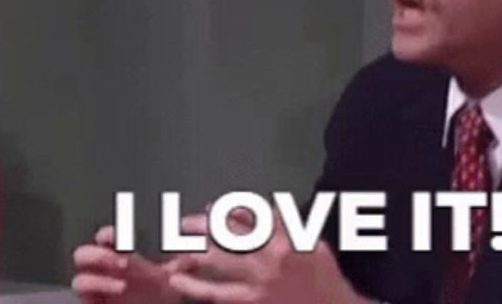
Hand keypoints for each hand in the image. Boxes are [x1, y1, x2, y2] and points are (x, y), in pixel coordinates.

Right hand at [71, 225, 182, 303]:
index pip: (105, 239)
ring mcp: (98, 292)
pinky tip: (117, 289)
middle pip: (83, 255)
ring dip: (97, 278)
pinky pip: (83, 299)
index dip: (108, 234)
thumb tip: (193, 247)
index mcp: (120, 260)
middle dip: (98, 255)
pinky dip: (96, 292)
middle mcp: (105, 274)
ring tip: (121, 282)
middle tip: (120, 259)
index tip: (119, 234)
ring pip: (79, 279)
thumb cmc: (157, 299)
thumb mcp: (171, 278)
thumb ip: (181, 263)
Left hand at [168, 207, 370, 303]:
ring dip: (195, 250)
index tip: (209, 207)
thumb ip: (288, 227)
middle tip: (185, 223)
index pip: (252, 218)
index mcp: (287, 238)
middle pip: (230, 235)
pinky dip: (196, 286)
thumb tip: (265, 212)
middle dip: (204, 226)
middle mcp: (271, 257)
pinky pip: (218, 293)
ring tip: (177, 245)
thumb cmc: (323, 277)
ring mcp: (260, 281)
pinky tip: (178, 280)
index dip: (227, 211)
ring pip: (220, 261)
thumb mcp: (313, 244)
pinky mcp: (252, 302)